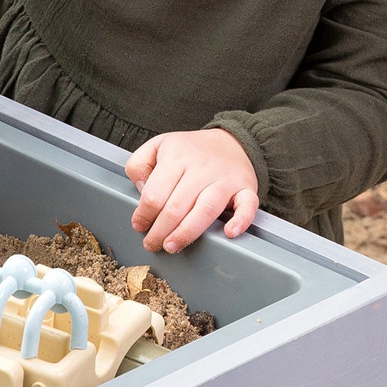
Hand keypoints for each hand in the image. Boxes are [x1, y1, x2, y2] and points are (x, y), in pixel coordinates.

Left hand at [125, 128, 257, 252]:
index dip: (144, 214)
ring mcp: (225, 179)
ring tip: (173, 245)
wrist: (229, 141)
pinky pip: (247, 206)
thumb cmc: (189, 150)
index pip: (155, 193)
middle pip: (177, 206)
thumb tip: (141, 191)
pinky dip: (240, 221)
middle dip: (160, 230)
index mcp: (176, 157)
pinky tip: (228, 233)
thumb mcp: (156, 146)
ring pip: (205, 210)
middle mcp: (201, 168)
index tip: (139, 225)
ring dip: (187, 232)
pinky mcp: (246, 188)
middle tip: (152, 243)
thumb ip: (138, 165)